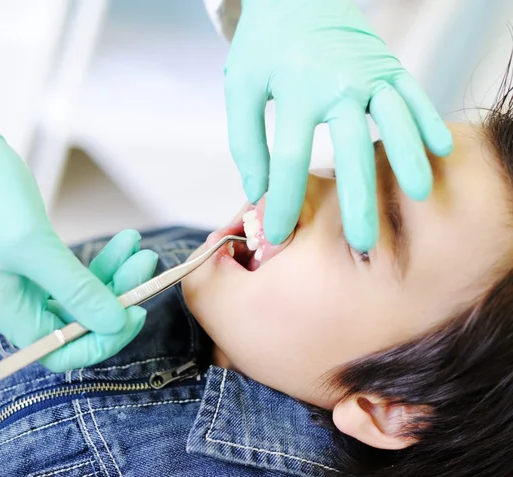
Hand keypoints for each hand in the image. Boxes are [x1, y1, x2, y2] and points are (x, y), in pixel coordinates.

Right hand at [0, 106, 157, 371]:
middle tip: (145, 266)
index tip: (135, 312)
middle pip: (77, 323)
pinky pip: (77, 275)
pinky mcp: (36, 263)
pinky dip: (103, 262)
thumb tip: (115, 323)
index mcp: (4, 310)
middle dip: (117, 298)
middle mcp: (14, 303)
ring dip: (115, 276)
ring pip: (82, 296)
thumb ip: (75, 289)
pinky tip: (126, 242)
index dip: (101, 340)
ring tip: (140, 249)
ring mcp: (25, 283)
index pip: (59, 351)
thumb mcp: (34, 245)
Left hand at [224, 0, 452, 249]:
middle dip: (359, 200)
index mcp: (295, 91)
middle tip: (364, 243)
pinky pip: (413, 94)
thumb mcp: (241, 87)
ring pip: (394, 120)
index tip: (280, 234)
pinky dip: (429, 120)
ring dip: (409, 159)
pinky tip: (440, 148)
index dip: (282, 202)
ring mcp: (369, 73)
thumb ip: (246, 140)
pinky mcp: (388, 64)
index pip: (288, 160)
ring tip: (420, 195)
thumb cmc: (265, 46)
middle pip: (352, 150)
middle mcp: (337, 84)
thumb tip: (257, 190)